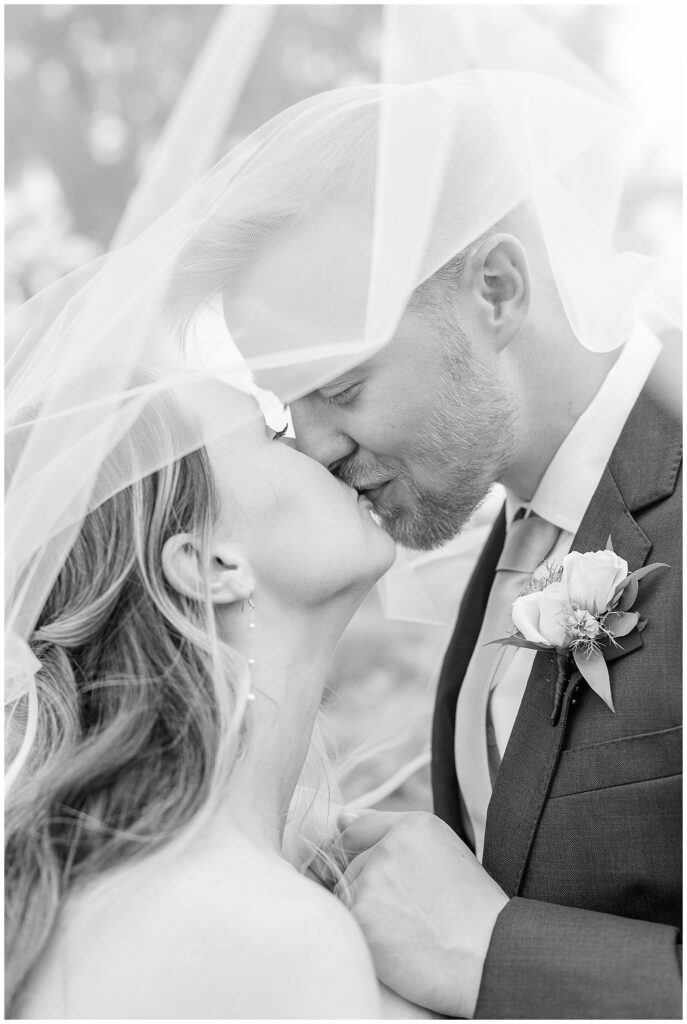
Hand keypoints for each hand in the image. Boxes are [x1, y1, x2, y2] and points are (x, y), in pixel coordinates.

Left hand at [325, 810, 508, 1018]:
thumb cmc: (471, 910)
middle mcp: (389, 844)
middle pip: (350, 865)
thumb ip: (390, 829)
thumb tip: (341, 818)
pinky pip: (347, 922)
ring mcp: (373, 878)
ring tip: (404, 929)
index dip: (356, 853)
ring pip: (345, 894)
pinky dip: (364, 936)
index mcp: (413, 825)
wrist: (487, 956)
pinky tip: (395, 946)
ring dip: (364, 912)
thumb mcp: (444, 852)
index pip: (358, 829)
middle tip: (408, 913)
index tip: (371, 876)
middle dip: (367, 889)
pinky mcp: (362, 914)